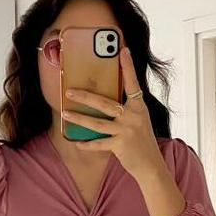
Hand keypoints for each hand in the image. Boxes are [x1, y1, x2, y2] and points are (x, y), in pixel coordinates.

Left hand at [61, 46, 165, 177]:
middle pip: (105, 103)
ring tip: (65, 113)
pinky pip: (99, 143)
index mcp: (139, 106)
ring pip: (97, 124)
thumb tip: (105, 99)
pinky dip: (87, 145)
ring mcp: (126, 131)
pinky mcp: (120, 145)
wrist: (151, 164)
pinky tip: (77, 142)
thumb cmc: (142, 140)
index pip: (132, 83)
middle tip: (69, 91)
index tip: (123, 50)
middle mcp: (133, 116)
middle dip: (85, 97)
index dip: (128, 67)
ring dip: (79, 119)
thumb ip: (126, 109)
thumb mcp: (139, 120)